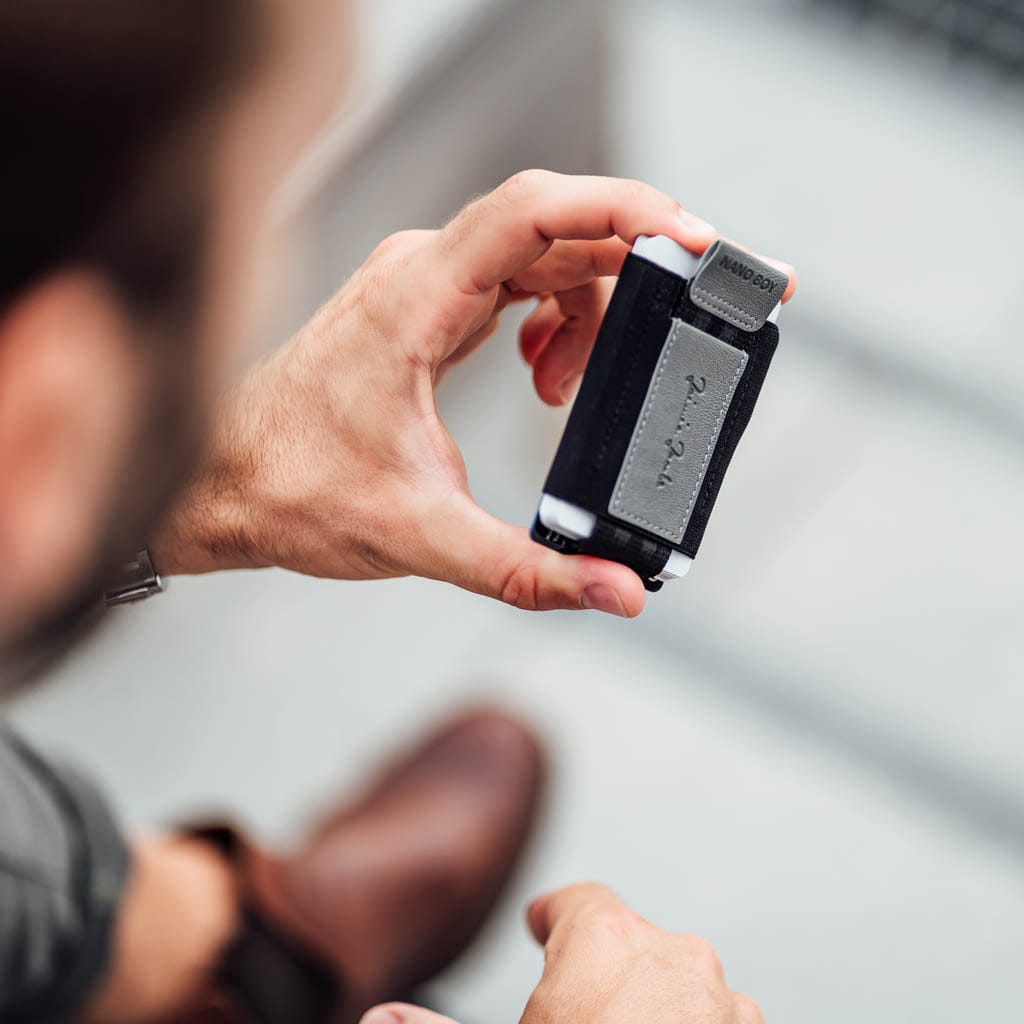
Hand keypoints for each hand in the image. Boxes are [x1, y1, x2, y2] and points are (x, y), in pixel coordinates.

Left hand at [153, 171, 794, 615]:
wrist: (218, 487)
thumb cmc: (291, 493)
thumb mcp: (422, 539)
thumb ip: (527, 571)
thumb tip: (617, 590)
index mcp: (415, 302)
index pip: (534, 212)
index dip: (624, 209)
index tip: (693, 241)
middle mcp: (421, 273)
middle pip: (556, 228)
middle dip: (636, 257)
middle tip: (694, 305)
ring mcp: (423, 284)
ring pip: (541, 255)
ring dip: (588, 310)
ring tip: (568, 392)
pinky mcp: (427, 308)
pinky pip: (516, 281)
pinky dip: (554, 319)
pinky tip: (545, 378)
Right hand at [358, 882, 762, 1023]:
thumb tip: (380, 1020)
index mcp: (606, 941)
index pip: (579, 902)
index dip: (555, 913)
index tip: (542, 921)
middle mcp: (674, 955)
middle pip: (630, 942)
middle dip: (601, 970)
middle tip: (575, 1009)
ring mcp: (722, 1002)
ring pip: (679, 985)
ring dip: (655, 1006)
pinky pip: (718, 1023)